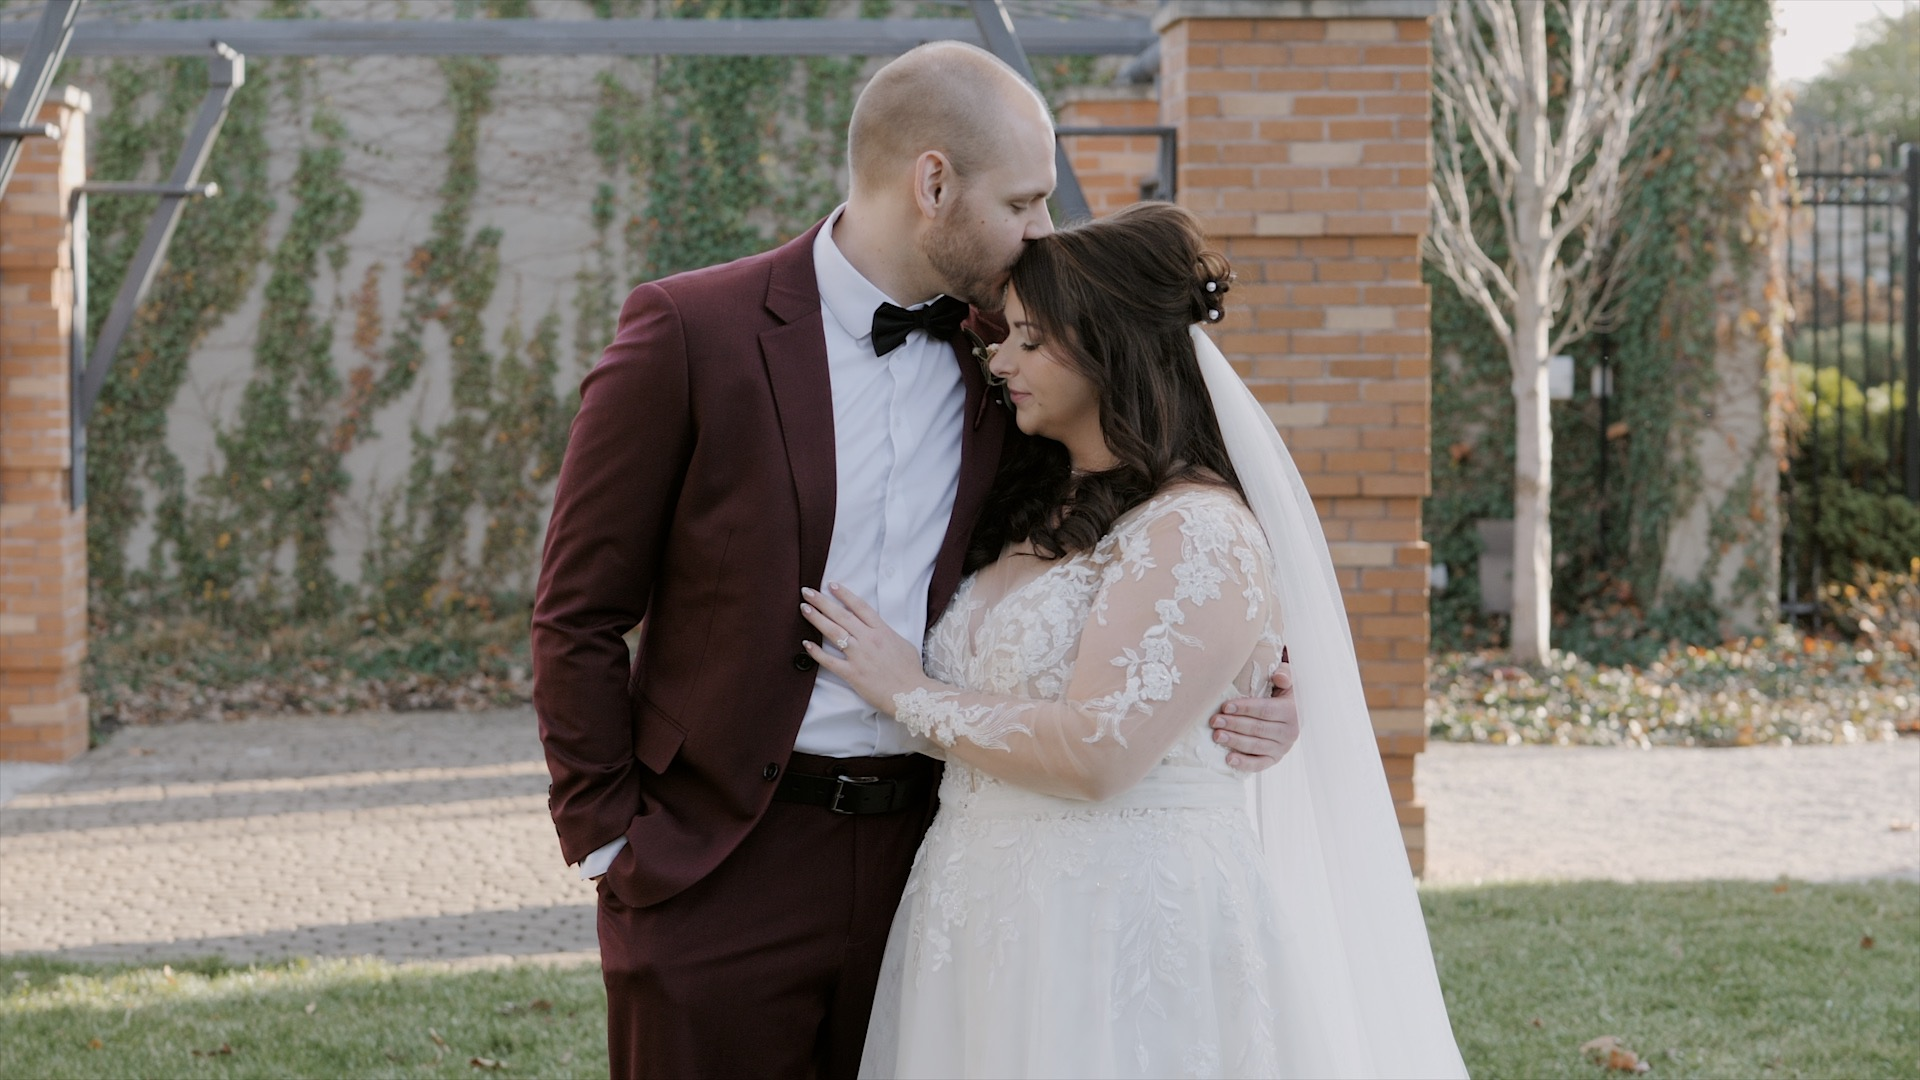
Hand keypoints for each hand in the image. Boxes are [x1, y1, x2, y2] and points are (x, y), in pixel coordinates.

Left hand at [800, 583, 932, 713]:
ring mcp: (859, 656)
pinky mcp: (852, 673)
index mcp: (882, 631)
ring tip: (804, 608)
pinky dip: (816, 652)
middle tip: (808, 592)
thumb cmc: (910, 671)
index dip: (844, 594)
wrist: (911, 694)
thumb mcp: (903, 643)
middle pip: (841, 615)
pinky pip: (830, 661)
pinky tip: (806, 644)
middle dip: (823, 601)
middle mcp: (868, 639)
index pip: (860, 607)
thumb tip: (877, 628)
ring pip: (833, 632)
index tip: (831, 585)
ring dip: (817, 619)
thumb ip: (887, 633)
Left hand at [1211, 653, 1297, 771]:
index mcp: (1292, 711)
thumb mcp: (1288, 679)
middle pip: (1258, 729)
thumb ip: (1285, 674)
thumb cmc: (1284, 692)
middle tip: (1215, 721)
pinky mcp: (1275, 759)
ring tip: (1217, 736)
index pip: (1265, 711)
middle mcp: (1290, 732)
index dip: (1245, 708)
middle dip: (1234, 725)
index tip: (1225, 706)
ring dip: (1235, 742)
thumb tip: (1279, 677)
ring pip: (1256, 746)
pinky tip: (1228, 759)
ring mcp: (1283, 748)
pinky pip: (1259, 764)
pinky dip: (1244, 764)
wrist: (1294, 710)